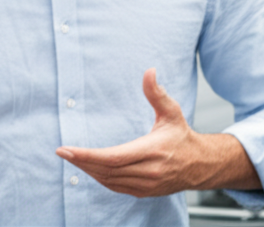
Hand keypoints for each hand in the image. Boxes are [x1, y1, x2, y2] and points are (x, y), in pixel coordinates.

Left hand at [55, 68, 258, 196]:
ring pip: (108, 180)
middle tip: (62, 153)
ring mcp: (146, 185)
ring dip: (88, 170)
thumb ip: (156, 93)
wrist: (202, 165)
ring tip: (72, 158)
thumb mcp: (172, 112)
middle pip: (106, 170)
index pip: (112, 157)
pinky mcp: (144, 192)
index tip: (66, 150)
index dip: (86, 155)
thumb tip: (149, 71)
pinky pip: (115, 187)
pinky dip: (99, 178)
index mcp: (152, 151)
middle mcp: (149, 171)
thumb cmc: (182, 136)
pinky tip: (89, 168)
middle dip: (81, 162)